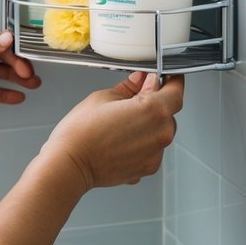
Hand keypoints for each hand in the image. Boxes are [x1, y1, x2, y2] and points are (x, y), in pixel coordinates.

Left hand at [0, 32, 41, 129]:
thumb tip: (7, 35)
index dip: (14, 54)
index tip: (26, 61)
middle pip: (1, 61)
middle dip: (19, 67)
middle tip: (31, 75)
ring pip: (0, 76)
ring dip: (17, 80)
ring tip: (32, 84)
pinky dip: (6, 94)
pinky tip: (17, 96)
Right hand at [42, 71, 183, 191]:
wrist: (70, 165)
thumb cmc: (81, 133)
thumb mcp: (105, 97)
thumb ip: (130, 87)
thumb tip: (140, 80)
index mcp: (154, 110)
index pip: (176, 89)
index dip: (171, 80)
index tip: (165, 77)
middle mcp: (161, 133)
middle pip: (169, 111)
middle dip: (155, 102)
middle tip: (133, 98)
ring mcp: (156, 153)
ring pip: (161, 130)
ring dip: (150, 123)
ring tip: (123, 123)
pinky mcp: (148, 167)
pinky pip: (153, 147)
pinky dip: (143, 141)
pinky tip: (122, 139)